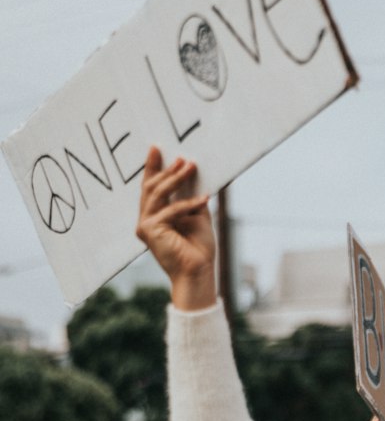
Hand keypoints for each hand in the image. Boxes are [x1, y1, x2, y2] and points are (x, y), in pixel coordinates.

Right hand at [136, 147, 215, 308]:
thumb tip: (193, 174)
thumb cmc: (198, 249)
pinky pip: (170, 210)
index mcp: (154, 217)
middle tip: (182, 157)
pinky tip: (204, 199)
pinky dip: (188, 203)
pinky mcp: (150, 231)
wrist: (199, 272)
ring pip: (158, 194)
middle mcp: (145, 221)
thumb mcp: (197, 216)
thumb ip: (191, 199)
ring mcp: (145, 226)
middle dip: (167, 170)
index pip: (151, 188)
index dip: (153, 167)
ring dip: (176, 179)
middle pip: (151, 187)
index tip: (156, 148)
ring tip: (190, 166)